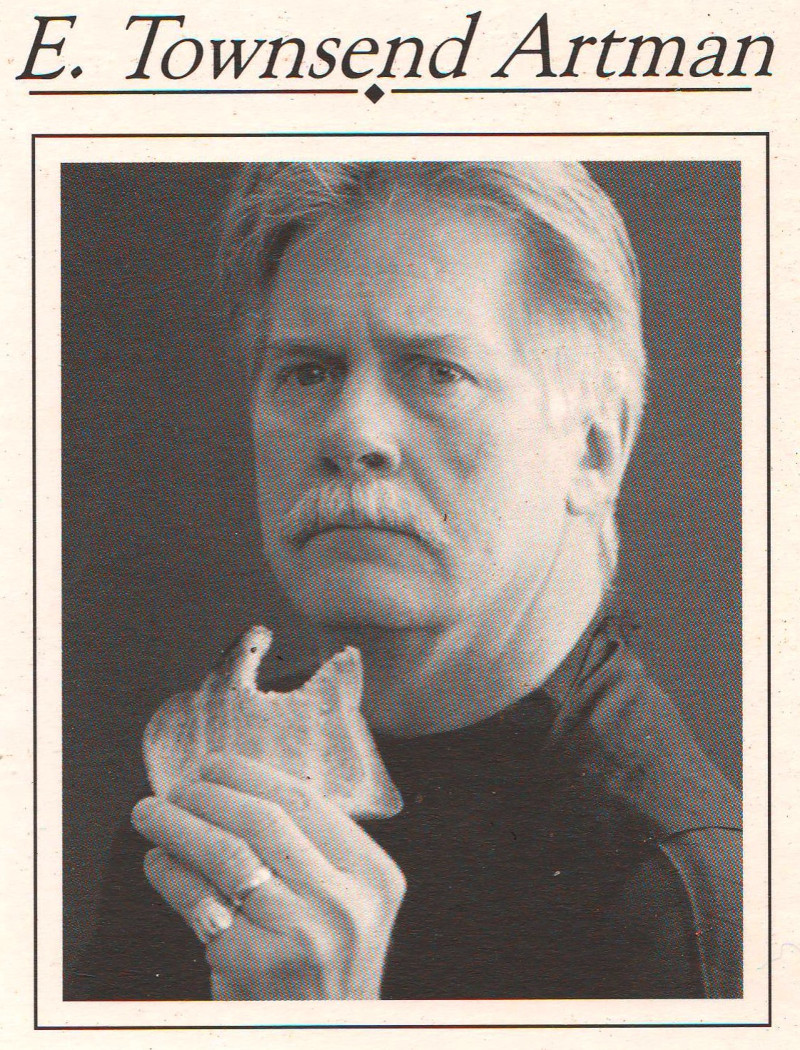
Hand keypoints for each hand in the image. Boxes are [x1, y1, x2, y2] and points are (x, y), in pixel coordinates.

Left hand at [131, 753, 405, 999]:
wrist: (325, 1038)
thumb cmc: (325, 968)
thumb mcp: (347, 904)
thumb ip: (311, 852)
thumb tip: (237, 789)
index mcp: (373, 875)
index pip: (304, 801)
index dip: (249, 775)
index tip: (214, 765)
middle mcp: (344, 902)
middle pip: (262, 821)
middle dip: (209, 796)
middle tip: (177, 789)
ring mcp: (301, 934)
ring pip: (226, 855)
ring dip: (178, 827)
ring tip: (152, 815)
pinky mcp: (256, 964)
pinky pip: (200, 902)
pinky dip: (171, 875)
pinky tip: (159, 863)